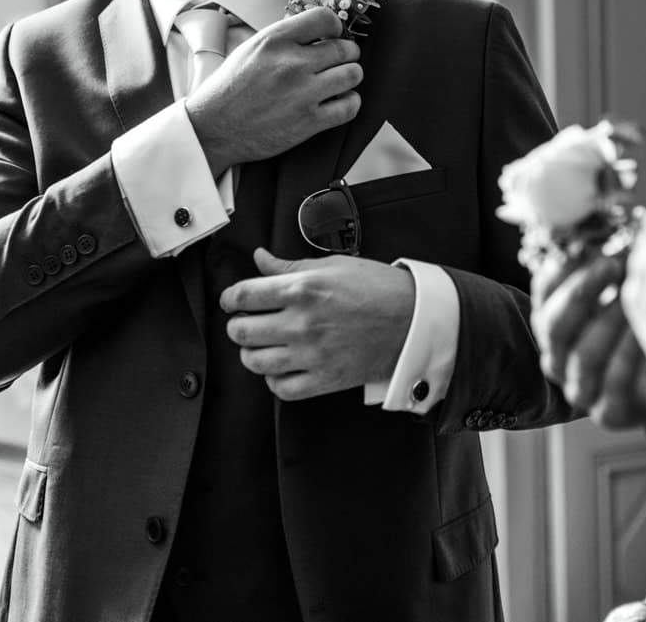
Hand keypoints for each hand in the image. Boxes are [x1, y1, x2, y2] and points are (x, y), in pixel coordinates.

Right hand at [188, 6, 362, 171]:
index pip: (325, 18)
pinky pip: (350, 106)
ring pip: (353, 74)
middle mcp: (291, 63)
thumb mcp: (250, 49)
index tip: (333, 35)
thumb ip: (284, 39)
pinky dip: (350, 102)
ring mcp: (302, 93)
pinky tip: (339, 102)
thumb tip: (319, 32)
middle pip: (345, 48)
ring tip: (340, 81)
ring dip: (351, 77)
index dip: (335, 27)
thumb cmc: (231, 88)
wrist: (213, 129)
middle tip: (340, 61)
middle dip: (348, 54)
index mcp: (274, 40)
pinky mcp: (309, 121)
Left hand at [218, 247, 413, 400]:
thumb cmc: (379, 288)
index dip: (230, 298)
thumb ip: (290, 265)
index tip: (233, 300)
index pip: (243, 295)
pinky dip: (274, 379)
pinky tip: (282, 367)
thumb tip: (261, 259)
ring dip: (252, 352)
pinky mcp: (324, 379)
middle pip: (241, 331)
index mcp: (303, 289)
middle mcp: (302, 323)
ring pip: (255, 362)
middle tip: (247, 321)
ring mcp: (312, 354)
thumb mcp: (334, 266)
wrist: (415, 319)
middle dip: (238, 325)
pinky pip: (281, 388)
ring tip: (262, 344)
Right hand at [531, 252, 645, 428]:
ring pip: (582, 355)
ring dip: (610, 319)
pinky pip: (613, 381)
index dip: (559, 270)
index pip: (543, 297)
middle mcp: (561, 361)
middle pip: (554, 327)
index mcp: (559, 327)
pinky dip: (629, 351)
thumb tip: (616, 220)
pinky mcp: (610, 413)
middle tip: (611, 265)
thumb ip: (618, 260)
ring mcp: (583, 391)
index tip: (586, 245)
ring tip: (638, 294)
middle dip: (581, 292)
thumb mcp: (635, 287)